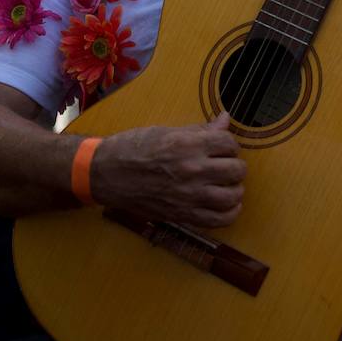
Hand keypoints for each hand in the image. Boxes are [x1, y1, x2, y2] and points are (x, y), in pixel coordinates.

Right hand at [90, 112, 246, 228]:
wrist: (105, 174)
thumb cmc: (132, 148)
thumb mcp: (166, 131)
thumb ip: (200, 130)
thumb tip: (225, 120)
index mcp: (187, 144)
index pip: (228, 142)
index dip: (228, 143)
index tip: (222, 146)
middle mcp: (191, 170)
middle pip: (236, 169)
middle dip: (234, 165)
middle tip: (225, 164)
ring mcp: (188, 196)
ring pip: (232, 196)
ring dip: (235, 189)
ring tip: (228, 184)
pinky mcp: (182, 215)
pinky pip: (218, 220)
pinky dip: (229, 213)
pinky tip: (227, 205)